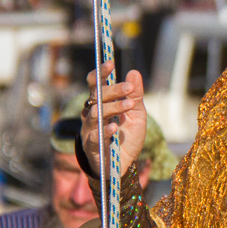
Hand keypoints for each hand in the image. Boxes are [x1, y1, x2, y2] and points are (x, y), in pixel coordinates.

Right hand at [76, 62, 146, 180]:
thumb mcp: (137, 114)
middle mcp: (91, 114)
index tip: (111, 63)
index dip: (99, 73)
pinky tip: (115, 126)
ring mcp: (89, 130)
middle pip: (95, 97)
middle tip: (129, 88)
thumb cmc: (127, 136)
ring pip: (95, 115)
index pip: (94, 84)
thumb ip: (135, 95)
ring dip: (113, 108)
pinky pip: (95, 137)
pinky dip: (105, 130)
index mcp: (100, 103)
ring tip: (128, 105)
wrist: (125, 164)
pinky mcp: (92, 147)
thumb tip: (134, 72)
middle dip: (113, 90)